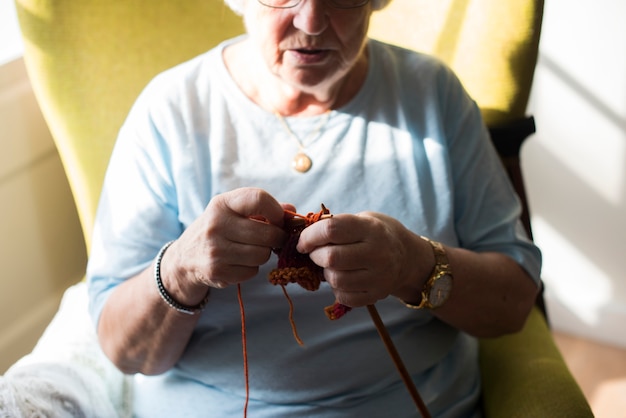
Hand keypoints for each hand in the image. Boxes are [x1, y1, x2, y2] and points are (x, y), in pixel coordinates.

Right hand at [162, 188, 289, 295]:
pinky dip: (251, 268)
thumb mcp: (233, 212)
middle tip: (272, 239)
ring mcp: (215, 250)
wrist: (185, 258)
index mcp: (222, 204)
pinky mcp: (217, 271)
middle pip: (267, 233)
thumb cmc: (218, 230)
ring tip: (251, 250)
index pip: (259, 199)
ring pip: (262, 255)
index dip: (277, 211)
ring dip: (263, 254)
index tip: (278, 219)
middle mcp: (216, 225)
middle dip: (276, 238)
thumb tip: (292, 211)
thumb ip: (263, 208)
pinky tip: (239, 263)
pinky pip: (252, 271)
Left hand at [296, 212, 427, 306]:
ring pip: (336, 279)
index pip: (331, 230)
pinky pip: (345, 297)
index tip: (303, 242)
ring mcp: (379, 276)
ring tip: (331, 266)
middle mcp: (377, 252)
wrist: (407, 256)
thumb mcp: (361, 219)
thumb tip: (302, 237)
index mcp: (370, 228)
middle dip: (315, 256)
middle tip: (316, 253)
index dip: (309, 236)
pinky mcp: (377, 295)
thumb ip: (335, 226)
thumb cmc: (375, 234)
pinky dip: (337, 289)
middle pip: (332, 257)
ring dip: (326, 273)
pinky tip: (342, 278)